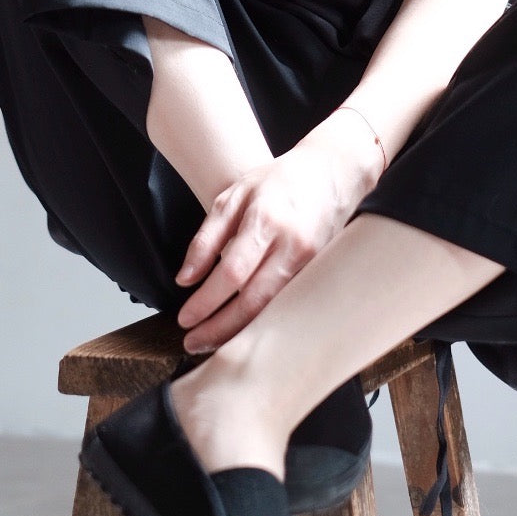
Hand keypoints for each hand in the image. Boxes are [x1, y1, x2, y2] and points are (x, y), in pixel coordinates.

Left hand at [175, 111, 382, 351]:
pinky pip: (287, 305)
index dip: (206, 301)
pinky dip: (262, 322)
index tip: (184, 318)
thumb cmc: (279, 181)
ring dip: (240, 332)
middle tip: (192, 342)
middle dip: (219, 328)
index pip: (231, 273)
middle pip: (252, 301)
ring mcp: (310, 263)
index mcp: (265, 221)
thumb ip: (207, 237)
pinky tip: (242, 330)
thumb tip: (185, 278)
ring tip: (211, 343)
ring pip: (271, 310)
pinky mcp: (319, 274)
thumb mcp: (234, 195)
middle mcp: (291, 246)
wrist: (332, 172)